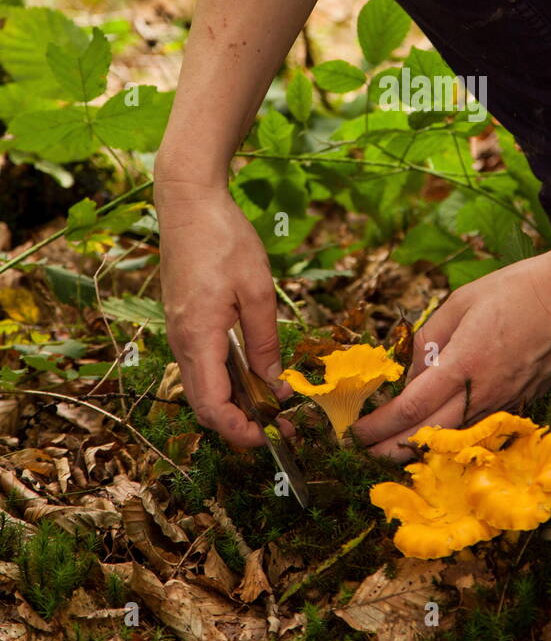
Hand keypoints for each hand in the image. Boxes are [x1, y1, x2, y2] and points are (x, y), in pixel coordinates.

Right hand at [155, 178, 293, 448]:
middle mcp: (181, 341)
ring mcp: (179, 331)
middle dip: (240, 424)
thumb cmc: (224, 238)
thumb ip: (265, 341)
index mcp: (198, 337)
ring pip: (202, 385)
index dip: (240, 431)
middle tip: (280, 427)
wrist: (188, 202)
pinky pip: (202, 363)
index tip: (271, 438)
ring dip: (234, 402)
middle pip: (204, 404)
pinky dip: (226, 379)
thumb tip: (274, 383)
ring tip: (275, 404)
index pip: (212, 407)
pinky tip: (255, 374)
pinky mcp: (184, 320)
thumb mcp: (258, 290)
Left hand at [352, 247, 550, 459]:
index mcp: (464, 364)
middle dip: (390, 449)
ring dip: (420, 445)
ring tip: (391, 447)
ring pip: (454, 438)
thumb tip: (406, 369)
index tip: (354, 431)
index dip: (378, 425)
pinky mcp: (522, 404)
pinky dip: (452, 437)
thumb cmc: (517, 289)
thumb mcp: (461, 302)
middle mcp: (484, 393)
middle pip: (429, 436)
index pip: (410, 408)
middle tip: (362, 452)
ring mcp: (506, 403)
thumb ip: (429, 338)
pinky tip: (437, 434)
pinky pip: (479, 427)